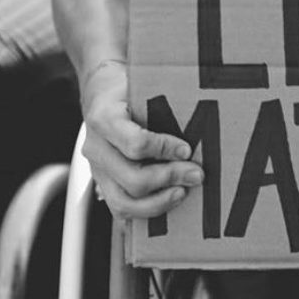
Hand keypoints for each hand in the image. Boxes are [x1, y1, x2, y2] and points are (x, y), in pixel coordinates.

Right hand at [81, 58, 203, 217]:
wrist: (101, 94)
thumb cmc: (129, 89)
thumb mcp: (143, 86)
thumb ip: (163, 104)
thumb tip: (203, 122)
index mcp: (104, 118)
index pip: (136, 144)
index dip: (165, 150)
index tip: (187, 150)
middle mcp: (95, 147)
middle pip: (132, 178)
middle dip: (170, 178)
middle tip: (197, 174)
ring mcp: (96, 170)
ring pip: (122, 202)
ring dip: (159, 202)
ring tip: (183, 192)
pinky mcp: (101, 183)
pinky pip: (119, 209)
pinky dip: (145, 212)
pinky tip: (167, 204)